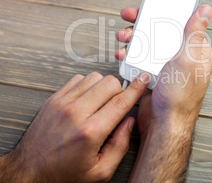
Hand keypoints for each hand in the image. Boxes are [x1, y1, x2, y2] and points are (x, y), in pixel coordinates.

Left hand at [0, 72, 148, 182]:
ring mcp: (62, 104)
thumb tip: (128, 123)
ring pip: (94, 77)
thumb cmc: (62, 174)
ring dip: (103, 87)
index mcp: (90, 132)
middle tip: (118, 103)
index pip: (121, 101)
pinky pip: (77, 79)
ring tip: (101, 102)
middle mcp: (75, 114)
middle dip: (120, 90)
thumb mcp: (100, 172)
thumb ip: (120, 146)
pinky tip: (87, 99)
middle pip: (109, 83)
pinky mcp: (53, 100)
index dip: (136, 88)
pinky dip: (87, 85)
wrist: (29, 172)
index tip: (143, 80)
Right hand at [115, 5, 211, 181]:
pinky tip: (123, 54)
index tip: (150, 4)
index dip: (165, 10)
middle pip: (161, 30)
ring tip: (123, 39)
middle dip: (142, 23)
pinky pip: (141, 57)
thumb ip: (195, 33)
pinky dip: (130, 54)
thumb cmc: (180, 96)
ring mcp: (167, 65)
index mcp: (197, 50)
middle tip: (128, 18)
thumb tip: (205, 11)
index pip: (181, 22)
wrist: (163, 124)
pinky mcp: (154, 73)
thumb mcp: (188, 58)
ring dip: (133, 38)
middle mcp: (183, 56)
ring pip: (148, 42)